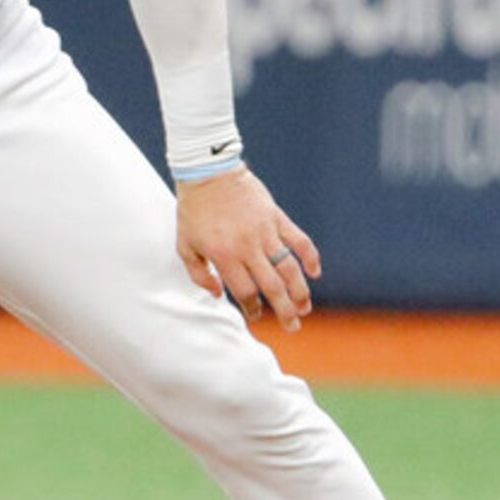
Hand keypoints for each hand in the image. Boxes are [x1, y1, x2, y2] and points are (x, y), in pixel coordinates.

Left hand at [175, 165, 320, 331]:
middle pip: (272, 286)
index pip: (245, 292)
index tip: (256, 316)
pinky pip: (300, 240)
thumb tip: (217, 294)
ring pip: (289, 268)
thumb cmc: (193, 211)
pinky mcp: (276, 217)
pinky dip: (311, 257)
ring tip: (305, 308)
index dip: (253, 308)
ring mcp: (265, 232)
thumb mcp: (184, 245)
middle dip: (284, 310)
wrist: (208, 173)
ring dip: (300, 291)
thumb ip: (198, 273)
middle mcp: (247, 247)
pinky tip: (315, 272)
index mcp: (224, 256)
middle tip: (292, 326)